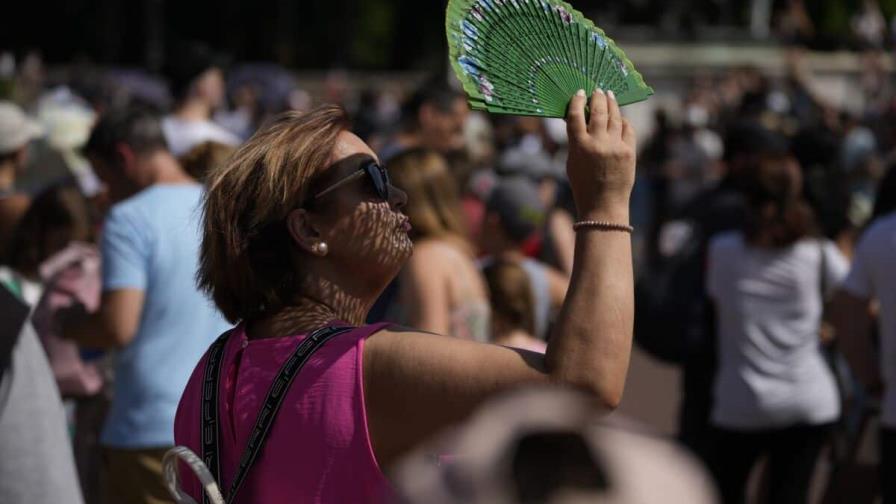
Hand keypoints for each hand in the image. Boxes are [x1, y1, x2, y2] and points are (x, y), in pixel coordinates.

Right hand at [565, 89, 636, 220]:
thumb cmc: (583, 185)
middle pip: (597, 111)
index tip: (579, 93)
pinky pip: (627, 129)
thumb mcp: (572, 162)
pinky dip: (623, 121)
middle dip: (597, 97)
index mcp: (579, 146)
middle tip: (597, 90)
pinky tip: (620, 117)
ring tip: (609, 96)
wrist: (603, 205)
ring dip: (611, 104)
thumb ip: (576, 141)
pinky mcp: (629, 151)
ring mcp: (615, 146)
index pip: (576, 116)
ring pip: (614, 116)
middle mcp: (597, 143)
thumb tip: (581, 119)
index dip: (577, 101)